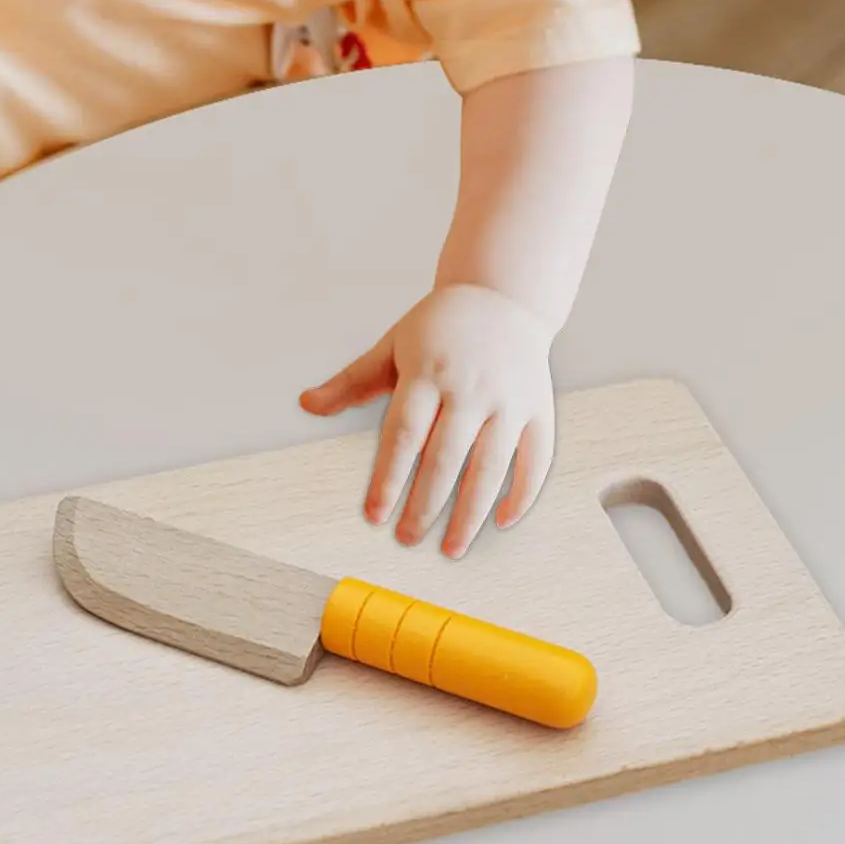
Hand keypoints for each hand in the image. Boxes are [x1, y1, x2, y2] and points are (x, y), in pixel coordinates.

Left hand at [301, 284, 555, 557]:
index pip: (404, 434)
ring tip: (451, 548)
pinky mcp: (538, 408)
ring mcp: (508, 399)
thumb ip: (351, 381)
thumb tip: (306, 404)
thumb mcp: (391, 346)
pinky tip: (501, 521)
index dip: (388, 478)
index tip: (374, 516)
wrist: (502, 296)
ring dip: (471, 513)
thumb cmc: (440, 327)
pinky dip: (521, 493)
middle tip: (406, 539)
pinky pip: (535, 459)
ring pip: (490, 466)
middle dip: (425, 505)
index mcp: (428, 372)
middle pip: (445, 458)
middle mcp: (470, 388)